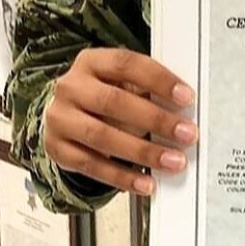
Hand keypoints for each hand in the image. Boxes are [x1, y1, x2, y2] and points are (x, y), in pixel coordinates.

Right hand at [44, 48, 197, 197]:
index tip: (187, 97)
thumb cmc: (105, 98)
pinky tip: (146, 183)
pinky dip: (122, 177)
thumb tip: (184, 113)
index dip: (159, 80)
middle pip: (114, 102)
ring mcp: (60, 118)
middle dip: (155, 120)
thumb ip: (149, 91)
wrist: (65, 118)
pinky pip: (92, 166)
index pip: (126, 64)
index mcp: (91, 62)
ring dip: (143, 152)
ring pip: (101, 136)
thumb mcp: (123, 84)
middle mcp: (71, 87)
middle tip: (187, 134)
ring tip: (173, 161)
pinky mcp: (57, 148)